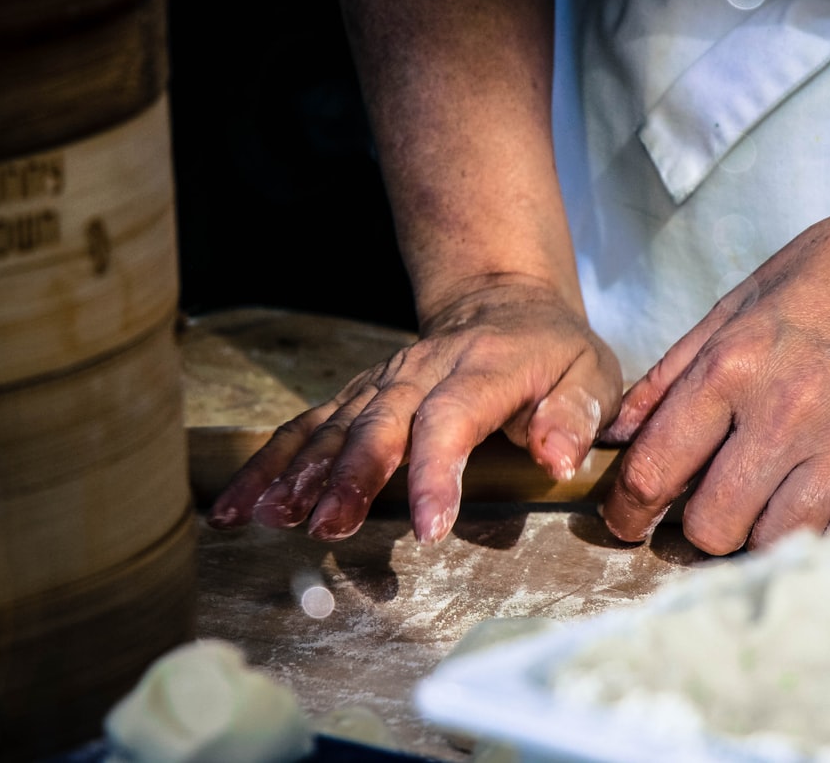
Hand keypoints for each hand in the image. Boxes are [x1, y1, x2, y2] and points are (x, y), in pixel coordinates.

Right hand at [207, 278, 621, 542]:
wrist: (504, 302)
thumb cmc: (554, 354)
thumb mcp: (592, 375)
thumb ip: (576, 415)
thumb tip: (557, 459)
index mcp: (485, 366)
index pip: (453, 416)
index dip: (437, 471)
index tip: (429, 526)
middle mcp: (423, 370)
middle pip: (379, 421)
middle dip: (352, 475)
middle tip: (328, 527)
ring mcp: (382, 381)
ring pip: (333, 424)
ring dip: (298, 472)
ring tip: (268, 518)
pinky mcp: (356, 395)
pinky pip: (307, 426)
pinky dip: (270, 464)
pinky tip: (237, 506)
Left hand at [599, 187, 829, 553]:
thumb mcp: (738, 300)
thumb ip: (672, 371)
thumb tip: (619, 431)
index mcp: (733, 366)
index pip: (655, 469)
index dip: (627, 509)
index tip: (627, 521)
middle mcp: (784, 414)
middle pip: (711, 524)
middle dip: (695, 526)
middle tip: (703, 509)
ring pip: (773, 540)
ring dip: (755, 536)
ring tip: (758, 510)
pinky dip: (819, 538)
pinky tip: (810, 516)